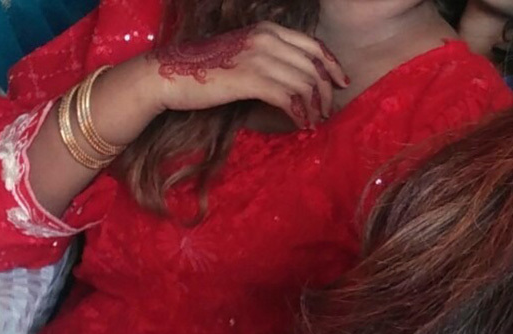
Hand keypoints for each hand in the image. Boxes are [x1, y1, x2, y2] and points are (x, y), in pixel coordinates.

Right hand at [144, 22, 348, 127]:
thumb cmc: (207, 70)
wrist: (170, 74)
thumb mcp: (244, 53)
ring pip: (304, 84)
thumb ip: (271, 58)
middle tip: (325, 113)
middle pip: (313, 67)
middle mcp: (266, 39)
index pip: (313, 45)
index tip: (342, 84)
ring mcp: (259, 58)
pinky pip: (289, 98)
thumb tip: (299, 81)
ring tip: (313, 122)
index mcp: (267, 30)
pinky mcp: (251, 80)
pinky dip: (300, 114)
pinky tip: (300, 124)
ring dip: (314, 108)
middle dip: (326, 93)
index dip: (332, 66)